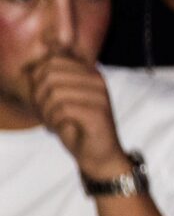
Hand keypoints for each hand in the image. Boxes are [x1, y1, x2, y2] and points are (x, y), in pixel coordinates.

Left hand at [28, 54, 130, 186]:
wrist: (99, 155)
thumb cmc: (77, 127)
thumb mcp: (63, 99)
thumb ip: (51, 81)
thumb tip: (30, 70)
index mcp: (89, 73)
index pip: (53, 61)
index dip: (37, 79)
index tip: (40, 98)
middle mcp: (97, 80)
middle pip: (51, 75)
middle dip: (39, 96)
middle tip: (42, 112)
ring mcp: (100, 96)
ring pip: (55, 92)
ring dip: (45, 111)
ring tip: (50, 122)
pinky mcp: (98, 113)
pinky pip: (63, 109)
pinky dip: (54, 121)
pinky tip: (58, 129)